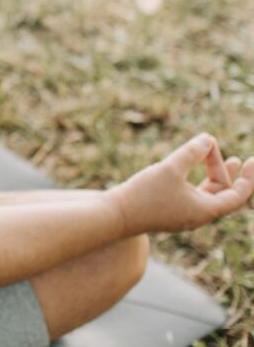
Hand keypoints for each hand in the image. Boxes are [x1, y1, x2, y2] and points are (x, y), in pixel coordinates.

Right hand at [106, 134, 253, 235]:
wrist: (115, 216)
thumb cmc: (145, 194)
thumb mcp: (170, 169)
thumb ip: (191, 153)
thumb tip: (208, 139)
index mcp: (205, 210)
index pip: (237, 195)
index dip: (248, 178)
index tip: (252, 161)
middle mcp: (197, 215)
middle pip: (220, 191)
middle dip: (221, 167)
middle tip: (212, 144)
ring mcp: (182, 215)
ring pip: (205, 193)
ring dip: (210, 173)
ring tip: (214, 156)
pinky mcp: (168, 211)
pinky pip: (190, 194)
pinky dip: (193, 178)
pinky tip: (186, 167)